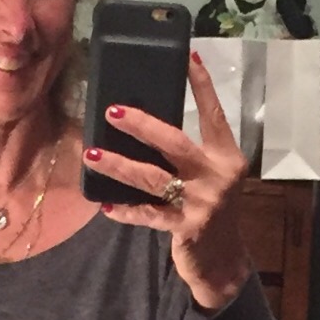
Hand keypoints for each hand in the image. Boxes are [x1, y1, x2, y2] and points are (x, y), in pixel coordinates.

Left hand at [82, 55, 251, 311]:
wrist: (224, 263)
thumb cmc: (211, 213)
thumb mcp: (211, 179)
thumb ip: (191, 157)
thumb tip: (147, 129)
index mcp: (227, 157)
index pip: (213, 114)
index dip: (201, 85)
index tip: (188, 56)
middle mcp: (218, 176)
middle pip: (174, 142)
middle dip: (141, 125)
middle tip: (112, 111)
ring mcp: (202, 203)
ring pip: (152, 178)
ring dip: (119, 166)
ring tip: (92, 155)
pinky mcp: (186, 228)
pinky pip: (148, 216)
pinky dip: (126, 211)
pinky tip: (106, 206)